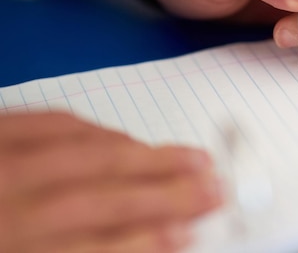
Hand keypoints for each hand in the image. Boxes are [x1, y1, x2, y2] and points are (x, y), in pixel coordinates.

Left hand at [0, 112, 222, 252]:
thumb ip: (81, 248)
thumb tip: (153, 236)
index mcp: (8, 245)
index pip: (87, 248)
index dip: (143, 243)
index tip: (188, 234)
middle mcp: (4, 202)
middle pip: (100, 198)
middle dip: (166, 195)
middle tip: (214, 189)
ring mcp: (0, 159)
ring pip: (89, 153)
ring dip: (148, 158)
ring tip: (194, 160)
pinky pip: (59, 120)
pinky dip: (103, 131)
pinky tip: (131, 139)